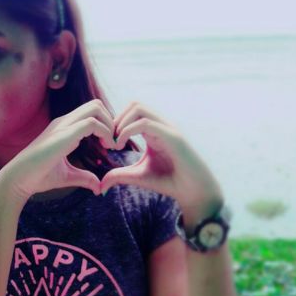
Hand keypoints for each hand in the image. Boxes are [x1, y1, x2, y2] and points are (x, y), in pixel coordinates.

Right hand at [0, 99, 114, 203]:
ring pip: (95, 108)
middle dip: (110, 121)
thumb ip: (84, 177)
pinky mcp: (64, 134)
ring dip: (109, 124)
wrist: (19, 179)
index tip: (109, 145)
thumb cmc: (38, 176)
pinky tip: (106, 148)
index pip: (90, 113)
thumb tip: (99, 186)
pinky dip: (105, 132)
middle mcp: (64, 122)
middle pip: (95, 105)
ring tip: (111, 145)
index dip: (105, 125)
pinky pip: (92, 122)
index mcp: (63, 128)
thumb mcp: (67, 176)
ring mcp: (63, 125)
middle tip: (112, 142)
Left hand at [100, 102, 223, 223]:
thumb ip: (120, 175)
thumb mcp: (138, 176)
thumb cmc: (170, 181)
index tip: (106, 143)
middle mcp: (161, 125)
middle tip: (109, 141)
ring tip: (115, 144)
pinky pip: (145, 123)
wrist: (194, 191)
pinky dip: (128, 131)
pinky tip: (120, 146)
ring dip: (121, 123)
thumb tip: (101, 184)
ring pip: (138, 108)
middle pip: (134, 104)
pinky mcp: (172, 136)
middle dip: (116, 119)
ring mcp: (168, 128)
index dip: (115, 124)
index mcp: (154, 130)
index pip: (131, 112)